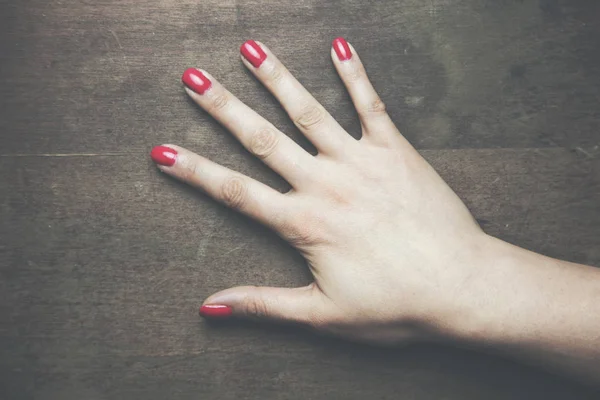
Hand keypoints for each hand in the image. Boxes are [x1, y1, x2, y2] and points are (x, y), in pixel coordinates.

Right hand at [151, 38, 488, 343]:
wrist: (462, 286)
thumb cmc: (395, 305)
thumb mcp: (322, 314)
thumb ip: (264, 304)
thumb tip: (210, 306)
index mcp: (304, 223)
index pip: (235, 192)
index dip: (194, 171)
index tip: (162, 151)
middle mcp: (327, 184)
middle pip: (264, 139)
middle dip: (223, 107)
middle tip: (193, 78)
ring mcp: (362, 162)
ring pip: (310, 112)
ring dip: (277, 78)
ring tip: (250, 49)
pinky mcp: (396, 151)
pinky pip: (371, 105)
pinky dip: (355, 74)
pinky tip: (340, 46)